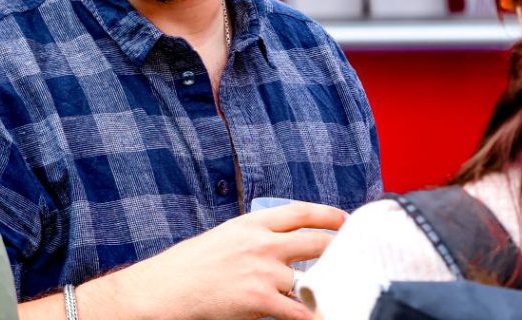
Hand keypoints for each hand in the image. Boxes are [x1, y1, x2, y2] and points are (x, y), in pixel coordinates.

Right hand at [98, 201, 347, 319]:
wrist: (164, 290)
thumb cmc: (191, 265)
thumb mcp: (226, 237)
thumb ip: (256, 237)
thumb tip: (283, 245)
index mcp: (253, 222)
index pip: (301, 212)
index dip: (329, 214)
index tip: (346, 220)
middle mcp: (262, 243)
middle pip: (316, 242)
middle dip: (341, 250)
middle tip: (357, 257)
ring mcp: (263, 272)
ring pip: (313, 278)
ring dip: (331, 286)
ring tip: (347, 290)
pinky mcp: (258, 301)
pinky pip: (298, 311)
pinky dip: (314, 316)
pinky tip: (323, 315)